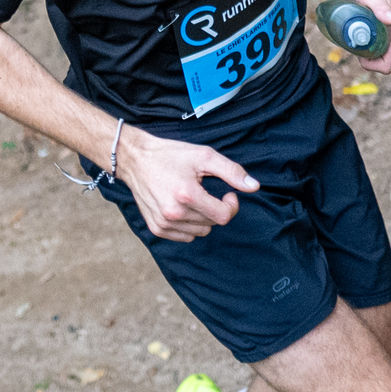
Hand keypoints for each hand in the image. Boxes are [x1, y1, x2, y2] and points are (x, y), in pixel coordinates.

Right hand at [117, 127, 258, 242]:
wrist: (135, 159)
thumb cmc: (170, 155)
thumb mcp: (204, 156)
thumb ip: (232, 171)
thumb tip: (254, 186)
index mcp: (187, 195)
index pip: (223, 216)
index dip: (231, 205)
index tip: (228, 193)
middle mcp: (174, 213)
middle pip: (213, 224)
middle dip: (215, 208)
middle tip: (205, 190)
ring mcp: (163, 223)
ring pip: (200, 232)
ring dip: (203, 217)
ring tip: (191, 197)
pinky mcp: (156, 228)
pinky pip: (185, 236)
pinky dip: (189, 225)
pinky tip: (181, 207)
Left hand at [348, 0, 390, 74]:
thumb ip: (381, 8)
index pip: (386, 66)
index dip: (369, 64)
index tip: (355, 50)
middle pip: (384, 63)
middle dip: (368, 58)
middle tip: (354, 38)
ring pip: (381, 57)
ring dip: (368, 52)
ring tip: (357, 33)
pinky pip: (381, 50)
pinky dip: (369, 47)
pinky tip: (361, 33)